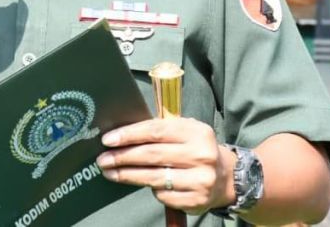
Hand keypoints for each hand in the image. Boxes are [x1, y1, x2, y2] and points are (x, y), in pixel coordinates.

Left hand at [98, 117, 232, 214]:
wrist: (226, 177)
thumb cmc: (194, 148)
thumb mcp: (184, 130)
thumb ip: (158, 128)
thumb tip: (120, 133)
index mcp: (197, 132)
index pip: (155, 131)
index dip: (128, 135)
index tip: (107, 140)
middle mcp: (201, 156)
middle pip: (151, 155)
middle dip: (122, 157)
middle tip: (103, 159)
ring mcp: (201, 180)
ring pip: (154, 178)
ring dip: (127, 175)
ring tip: (109, 172)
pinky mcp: (196, 200)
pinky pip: (163, 195)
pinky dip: (150, 189)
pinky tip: (141, 183)